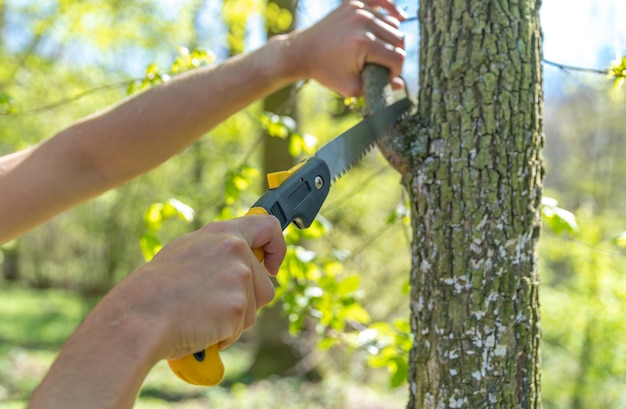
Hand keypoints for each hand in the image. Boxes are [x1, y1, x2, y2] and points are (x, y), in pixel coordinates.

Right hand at [105, 215, 285, 359]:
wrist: (139, 316)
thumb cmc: (156, 289)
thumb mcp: (186, 253)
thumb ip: (217, 251)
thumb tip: (241, 256)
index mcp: (222, 233)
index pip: (268, 226)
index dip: (277, 247)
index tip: (271, 266)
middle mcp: (235, 249)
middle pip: (265, 285)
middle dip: (247, 302)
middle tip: (213, 307)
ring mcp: (238, 277)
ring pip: (255, 309)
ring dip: (234, 320)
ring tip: (201, 316)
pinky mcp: (238, 306)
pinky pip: (241, 328)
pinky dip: (224, 335)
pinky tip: (200, 328)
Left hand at [286, 0, 406, 96]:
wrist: (303, 51)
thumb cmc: (326, 72)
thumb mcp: (350, 87)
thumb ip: (377, 88)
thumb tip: (401, 85)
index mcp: (364, 44)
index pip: (398, 57)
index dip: (395, 71)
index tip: (386, 77)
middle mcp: (364, 22)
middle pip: (399, 39)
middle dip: (395, 55)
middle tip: (383, 66)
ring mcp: (359, 9)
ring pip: (393, 23)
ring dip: (391, 39)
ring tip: (379, 51)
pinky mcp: (354, 3)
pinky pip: (381, 2)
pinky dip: (391, 9)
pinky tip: (400, 16)